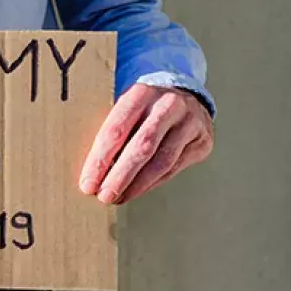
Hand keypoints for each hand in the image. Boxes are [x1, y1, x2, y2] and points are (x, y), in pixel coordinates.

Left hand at [79, 84, 213, 204]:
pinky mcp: (202, 141)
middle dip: (120, 176)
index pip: (116, 130)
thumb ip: (111, 133)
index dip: (100, 160)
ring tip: (118, 198)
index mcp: (141, 93)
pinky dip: (152, 183)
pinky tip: (136, 191)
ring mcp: (190, 122)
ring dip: (136, 185)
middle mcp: (169, 105)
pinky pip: (174, 168)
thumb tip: (91, 173)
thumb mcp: (125, 108)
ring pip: (161, 161)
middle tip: (104, 196)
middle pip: (142, 147)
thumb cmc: (143, 109)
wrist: (185, 97)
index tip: (88, 183)